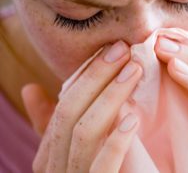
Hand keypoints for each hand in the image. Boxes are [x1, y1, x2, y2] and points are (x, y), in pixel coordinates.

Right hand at [21, 41, 142, 172]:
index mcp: (50, 151)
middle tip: (123, 50)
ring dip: (110, 98)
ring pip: (84, 133)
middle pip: (71, 111)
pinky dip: (115, 143)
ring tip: (134, 71)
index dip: (86, 74)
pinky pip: (102, 168)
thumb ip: (51, 124)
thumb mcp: (68, 151)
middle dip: (97, 77)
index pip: (64, 103)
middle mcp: (55, 164)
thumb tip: (31, 89)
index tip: (111, 49)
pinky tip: (133, 120)